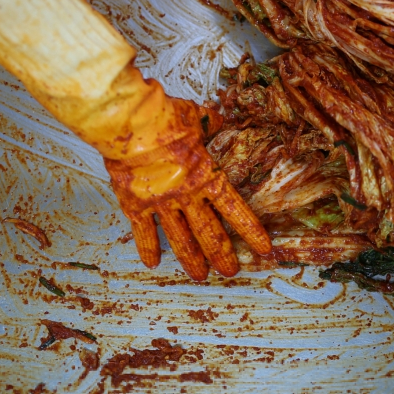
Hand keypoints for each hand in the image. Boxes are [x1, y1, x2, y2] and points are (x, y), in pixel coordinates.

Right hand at [103, 99, 271, 279]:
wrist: (130, 124)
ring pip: (181, 240)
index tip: (263, 248)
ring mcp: (161, 204)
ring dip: (191, 260)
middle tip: (230, 271)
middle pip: (209, 233)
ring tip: (200, 275)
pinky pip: (144, 232)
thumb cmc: (165, 117)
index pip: (235, 209)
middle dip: (222, 255)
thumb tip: (219, 119)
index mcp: (206, 176)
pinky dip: (148, 248)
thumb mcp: (196, 118)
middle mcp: (186, 196)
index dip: (250, 231)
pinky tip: (153, 263)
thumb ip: (210, 124)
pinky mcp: (135, 205)